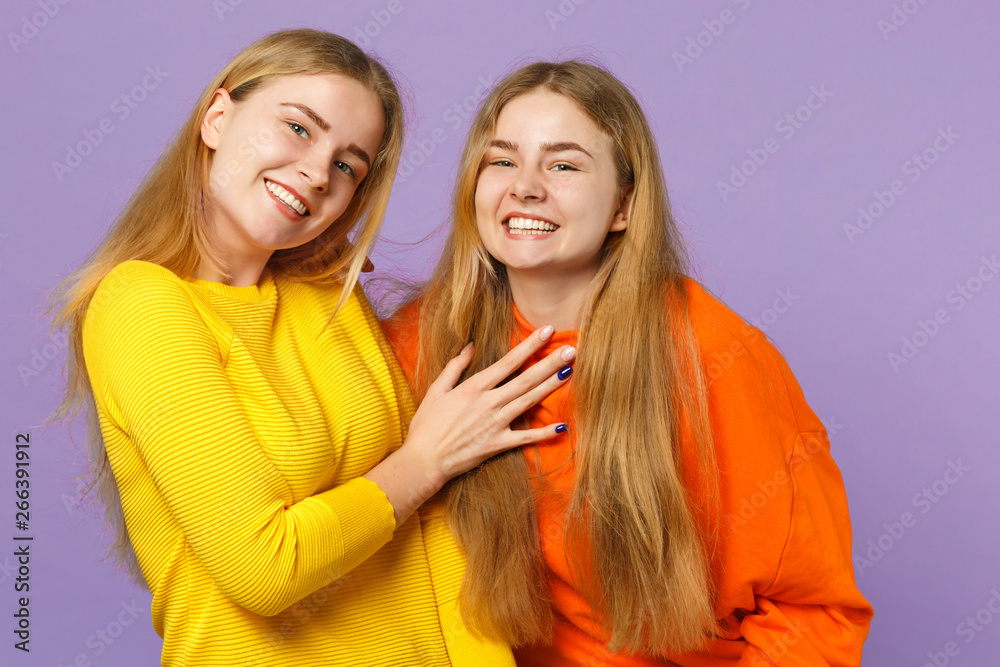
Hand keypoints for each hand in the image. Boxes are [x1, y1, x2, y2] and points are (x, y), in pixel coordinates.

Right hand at [364, 325, 574, 524]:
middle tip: (571, 350)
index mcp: (474, 387)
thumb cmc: (426, 425)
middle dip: (549, 363)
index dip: (529, 346)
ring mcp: (495, 424)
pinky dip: (543, 433)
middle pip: (525, 379)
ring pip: (528, 401)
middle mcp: (488, 403)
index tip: (547, 331)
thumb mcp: (437, 390)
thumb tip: (471, 346)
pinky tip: (561, 426)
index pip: (508, 362)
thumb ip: (455, 367)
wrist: (423, 461)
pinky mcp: (497, 444)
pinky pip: (525, 438)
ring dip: (550, 387)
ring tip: (570, 372)